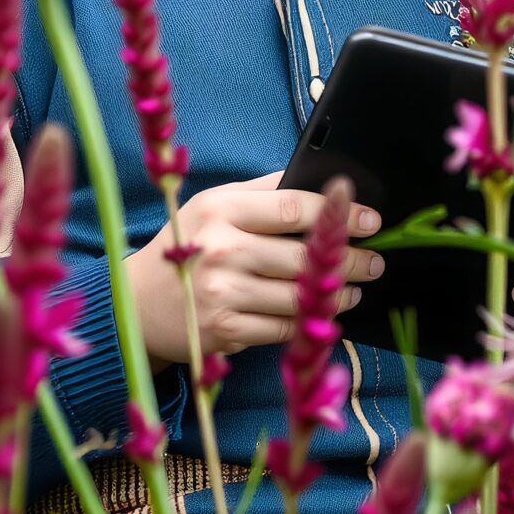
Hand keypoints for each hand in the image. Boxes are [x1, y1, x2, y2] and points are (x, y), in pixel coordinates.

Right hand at [125, 173, 386, 370]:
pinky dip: (310, 321)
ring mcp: (223, 293)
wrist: (138, 303)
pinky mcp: (225, 331)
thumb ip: (262, 192)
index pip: (294, 208)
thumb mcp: (212, 205)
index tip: (371, 220)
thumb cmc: (184, 247)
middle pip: (304, 257)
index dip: (340, 215)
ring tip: (355, 287)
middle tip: (374, 261)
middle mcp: (222, 249)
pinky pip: (284, 328)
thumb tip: (319, 182)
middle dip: (351, 260)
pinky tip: (324, 311)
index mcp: (221, 209)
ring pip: (300, 296)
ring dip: (337, 294)